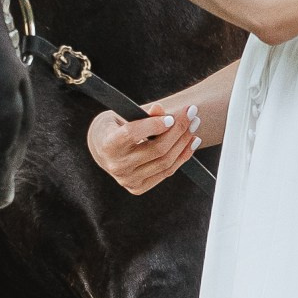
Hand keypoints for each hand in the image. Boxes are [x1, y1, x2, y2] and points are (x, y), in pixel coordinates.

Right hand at [87, 100, 202, 194]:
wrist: (103, 150)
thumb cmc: (116, 127)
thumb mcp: (123, 115)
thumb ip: (142, 114)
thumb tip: (160, 109)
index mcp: (108, 145)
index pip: (132, 134)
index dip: (153, 125)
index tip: (171, 117)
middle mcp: (116, 166)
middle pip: (156, 149)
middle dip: (179, 130)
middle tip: (192, 113)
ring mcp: (128, 180)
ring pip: (165, 162)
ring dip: (184, 142)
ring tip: (194, 125)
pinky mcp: (138, 188)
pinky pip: (167, 172)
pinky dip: (182, 157)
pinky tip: (191, 142)